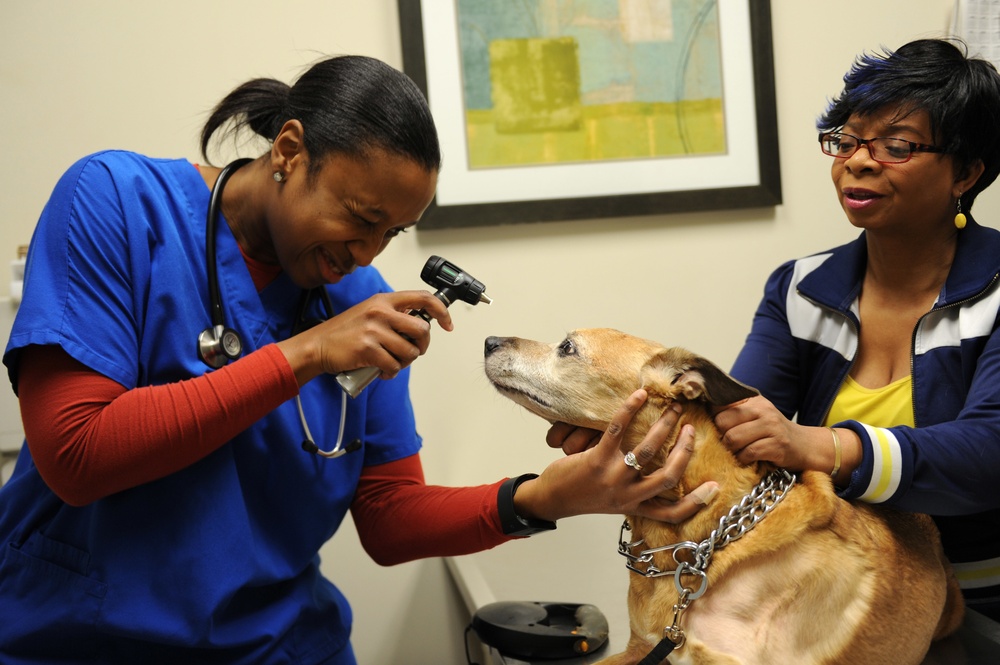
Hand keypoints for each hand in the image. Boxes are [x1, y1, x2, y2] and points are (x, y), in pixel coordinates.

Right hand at [276, 289, 452, 384]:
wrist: (317, 345)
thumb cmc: (344, 332)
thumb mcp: (369, 312)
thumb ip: (393, 315)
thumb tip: (420, 326)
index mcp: (383, 300)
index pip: (422, 298)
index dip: (441, 311)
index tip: (447, 324)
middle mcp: (380, 312)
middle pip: (422, 330)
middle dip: (421, 345)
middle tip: (411, 351)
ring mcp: (374, 330)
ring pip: (410, 351)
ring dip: (404, 362)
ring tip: (391, 362)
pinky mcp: (368, 349)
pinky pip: (394, 366)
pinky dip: (391, 373)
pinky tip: (382, 371)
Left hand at [515, 389, 717, 523]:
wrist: (552, 498)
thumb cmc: (585, 495)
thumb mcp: (615, 501)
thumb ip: (636, 491)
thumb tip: (659, 467)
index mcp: (635, 507)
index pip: (671, 513)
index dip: (696, 503)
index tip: (715, 486)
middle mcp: (628, 496)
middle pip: (668, 476)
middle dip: (684, 450)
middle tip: (691, 428)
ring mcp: (613, 479)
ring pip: (648, 451)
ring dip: (663, 426)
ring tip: (673, 409)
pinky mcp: (596, 461)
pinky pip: (617, 431)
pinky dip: (629, 410)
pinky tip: (639, 396)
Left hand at [713, 394, 825, 470]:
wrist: (805, 446)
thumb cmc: (773, 432)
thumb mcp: (756, 416)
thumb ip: (735, 412)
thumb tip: (704, 412)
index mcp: (754, 400)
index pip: (720, 404)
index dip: (713, 419)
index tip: (717, 429)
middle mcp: (762, 410)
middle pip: (722, 422)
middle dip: (721, 436)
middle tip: (728, 444)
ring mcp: (771, 427)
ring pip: (733, 438)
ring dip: (731, 450)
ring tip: (738, 452)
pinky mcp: (777, 445)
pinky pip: (748, 453)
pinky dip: (744, 459)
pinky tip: (748, 459)